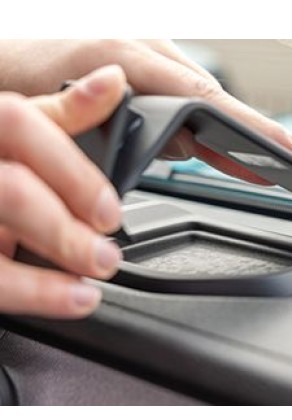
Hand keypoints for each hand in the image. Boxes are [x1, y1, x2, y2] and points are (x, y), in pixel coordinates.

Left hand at [0, 40, 291, 182]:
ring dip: (246, 145)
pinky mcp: (146, 84)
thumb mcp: (36, 106)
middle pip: (224, 107)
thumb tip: (173, 139)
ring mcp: (150, 70)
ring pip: (210, 113)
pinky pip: (191, 115)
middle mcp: (148, 58)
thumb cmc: (3, 73)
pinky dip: (217, 141)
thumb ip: (101, 117)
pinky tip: (238, 160)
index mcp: (124, 58)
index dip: (256, 132)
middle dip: (273, 141)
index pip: (208, 102)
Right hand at [0, 66, 125, 317]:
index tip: (110, 211)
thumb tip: (114, 81)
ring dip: (43, 279)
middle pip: (8, 190)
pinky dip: (30, 293)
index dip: (71, 170)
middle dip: (63, 230)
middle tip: (106, 256)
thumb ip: (61, 114)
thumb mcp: (10, 131)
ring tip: (89, 286)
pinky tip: (66, 300)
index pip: (17, 123)